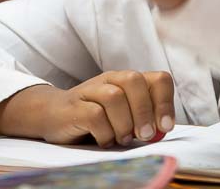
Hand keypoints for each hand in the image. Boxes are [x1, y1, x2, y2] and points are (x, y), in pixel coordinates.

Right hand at [34, 71, 175, 146]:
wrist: (53, 116)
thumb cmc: (96, 119)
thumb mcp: (124, 118)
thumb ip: (144, 121)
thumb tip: (162, 130)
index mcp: (128, 81)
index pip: (158, 79)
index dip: (165, 102)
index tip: (165, 127)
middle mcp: (111, 80)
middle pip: (134, 81)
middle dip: (144, 112)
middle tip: (145, 136)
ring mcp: (90, 90)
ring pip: (114, 96)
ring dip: (123, 124)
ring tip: (122, 139)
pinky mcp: (74, 107)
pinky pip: (95, 115)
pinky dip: (104, 133)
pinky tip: (104, 140)